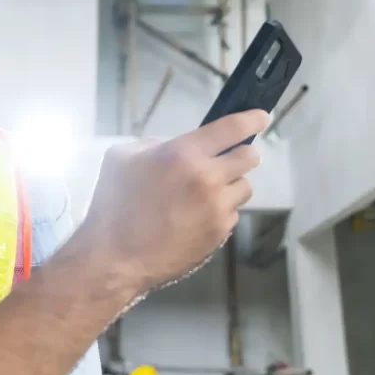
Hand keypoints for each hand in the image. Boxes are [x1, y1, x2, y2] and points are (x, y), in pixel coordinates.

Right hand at [76, 109, 269, 296]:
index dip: (252, 119)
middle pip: (249, 157)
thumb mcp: (122, 158)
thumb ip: (154, 145)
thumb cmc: (112, 204)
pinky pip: (232, 213)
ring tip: (205, 193)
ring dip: (231, 184)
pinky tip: (196, 217)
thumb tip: (177, 147)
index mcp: (182, 154)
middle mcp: (207, 178)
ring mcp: (216, 208)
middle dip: (242, 153)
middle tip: (228, 158)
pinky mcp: (219, 233)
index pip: (232, 129)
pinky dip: (221, 211)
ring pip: (245, 187)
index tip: (261, 117)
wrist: (114, 257)